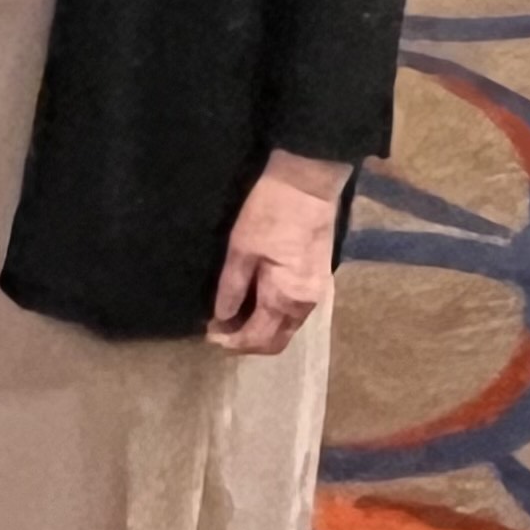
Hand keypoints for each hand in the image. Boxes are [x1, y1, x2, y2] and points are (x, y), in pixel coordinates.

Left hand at [208, 151, 347, 354]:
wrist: (307, 185)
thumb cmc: (270, 212)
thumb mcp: (241, 247)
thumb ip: (233, 287)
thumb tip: (222, 317)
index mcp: (285, 298)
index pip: (258, 338)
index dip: (233, 342)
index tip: (210, 336)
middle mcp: (305, 305)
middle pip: (277, 342)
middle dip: (248, 343)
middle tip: (219, 333)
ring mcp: (316, 295)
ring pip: (288, 329)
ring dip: (262, 332)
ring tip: (232, 320)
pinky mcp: (319, 281)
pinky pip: (296, 315)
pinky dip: (275, 319)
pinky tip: (256, 306)